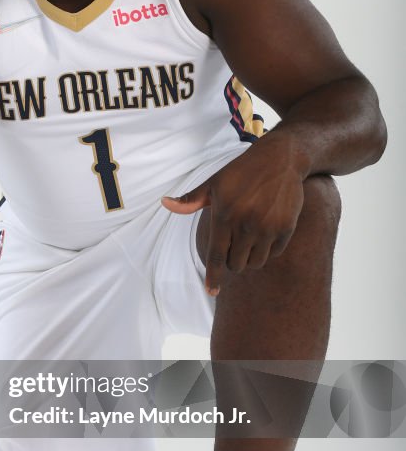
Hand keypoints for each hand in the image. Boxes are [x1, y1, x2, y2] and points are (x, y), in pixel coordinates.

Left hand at [161, 138, 305, 295]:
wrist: (281, 159)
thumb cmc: (242, 171)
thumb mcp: (214, 183)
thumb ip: (191, 200)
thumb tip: (164, 203)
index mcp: (225, 215)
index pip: (217, 256)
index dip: (213, 276)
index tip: (211, 291)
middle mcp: (246, 224)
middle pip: (236, 264)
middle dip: (232, 261)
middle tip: (233, 244)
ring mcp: (268, 227)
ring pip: (255, 263)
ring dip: (249, 259)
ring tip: (248, 241)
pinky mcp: (286, 227)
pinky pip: (274, 253)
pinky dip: (267, 250)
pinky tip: (265, 233)